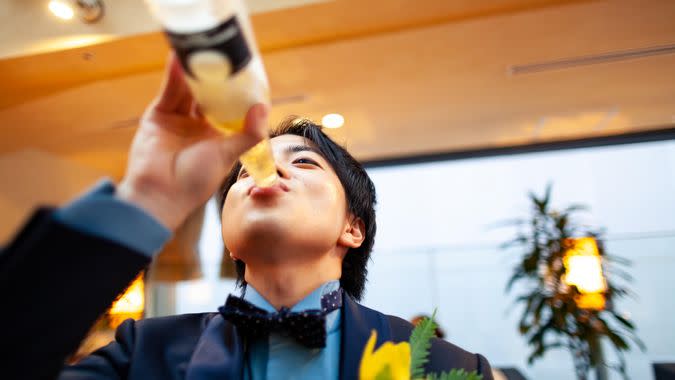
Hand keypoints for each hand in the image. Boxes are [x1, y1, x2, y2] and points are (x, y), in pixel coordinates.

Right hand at [118, 54, 267, 229]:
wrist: (158, 193)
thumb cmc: (195, 181)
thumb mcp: (227, 155)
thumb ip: (249, 134)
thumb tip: (263, 107)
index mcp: (221, 136)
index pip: (232, 107)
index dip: (238, 91)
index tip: (246, 71)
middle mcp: (201, 125)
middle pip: (210, 94)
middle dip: (216, 77)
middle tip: (224, 55)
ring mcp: (180, 118)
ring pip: (189, 89)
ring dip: (195, 71)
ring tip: (203, 50)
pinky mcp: (160, 114)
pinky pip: (170, 90)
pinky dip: (175, 75)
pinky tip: (181, 59)